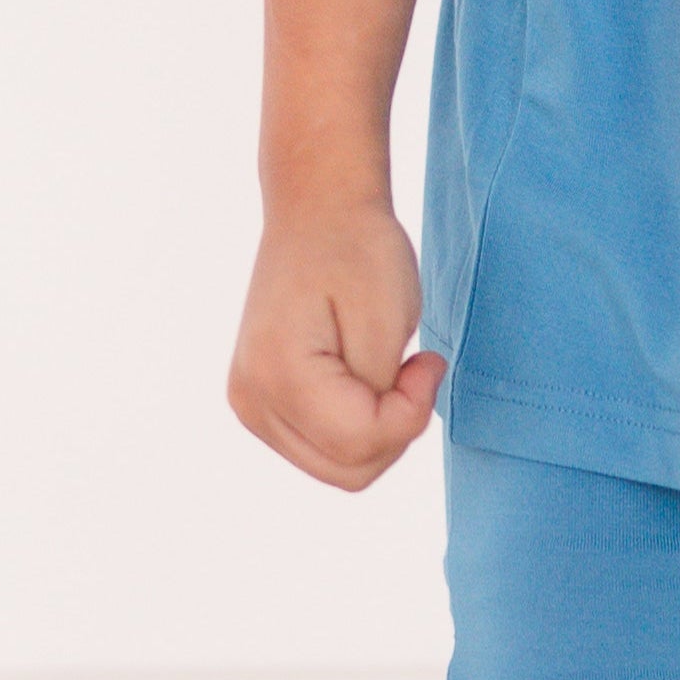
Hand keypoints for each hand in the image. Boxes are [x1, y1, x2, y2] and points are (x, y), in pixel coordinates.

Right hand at [227, 198, 445, 488]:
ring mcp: (251, 404)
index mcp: (277, 373)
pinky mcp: (260, 402)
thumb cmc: (358, 250)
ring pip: (336, 467)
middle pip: (348, 470)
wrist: (317, 209)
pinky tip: (363, 378)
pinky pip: (321, 447)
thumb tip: (377, 439)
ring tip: (387, 368)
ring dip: (377, 430)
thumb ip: (382, 394)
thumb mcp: (387, 319)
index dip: (412, 412)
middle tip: (413, 368)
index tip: (429, 360)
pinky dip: (356, 426)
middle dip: (396, 428)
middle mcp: (252, 399)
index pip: (361, 444)